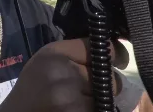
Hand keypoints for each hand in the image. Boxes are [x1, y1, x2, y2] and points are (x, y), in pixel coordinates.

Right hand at [0, 39, 121, 111]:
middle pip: (107, 75)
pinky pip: (99, 110)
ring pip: (107, 97)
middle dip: (104, 84)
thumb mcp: (47, 62)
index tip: (119, 60)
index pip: (98, 46)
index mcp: (54, 53)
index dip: (114, 53)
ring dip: (99, 102)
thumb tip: (114, 53)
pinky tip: (75, 109)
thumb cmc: (33, 90)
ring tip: (77, 102)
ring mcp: (68, 98)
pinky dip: (92, 110)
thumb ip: (75, 55)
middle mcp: (62, 72)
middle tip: (87, 90)